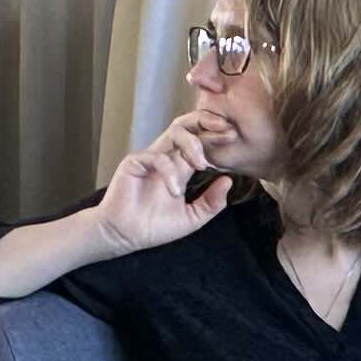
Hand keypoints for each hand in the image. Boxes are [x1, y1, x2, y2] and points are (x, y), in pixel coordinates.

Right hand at [89, 115, 231, 255]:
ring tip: (203, 164)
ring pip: (174, 132)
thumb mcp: (192, 218)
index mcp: (180, 167)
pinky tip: (175, 192)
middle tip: (227, 131)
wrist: (125, 237)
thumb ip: (211, 202)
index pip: (200, 142)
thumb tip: (228, 180)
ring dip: (193, 143)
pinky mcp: (135, 162)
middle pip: (187, 126)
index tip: (235, 138)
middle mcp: (166, 157)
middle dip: (207, 123)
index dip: (217, 137)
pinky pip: (157, 157)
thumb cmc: (154, 228)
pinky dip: (170, 172)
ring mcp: (150, 158)